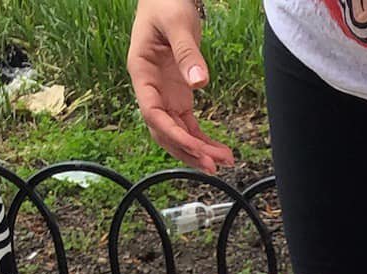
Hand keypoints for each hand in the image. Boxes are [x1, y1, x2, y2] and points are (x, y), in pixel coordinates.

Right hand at [127, 0, 235, 173]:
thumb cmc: (165, 4)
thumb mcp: (176, 23)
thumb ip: (186, 52)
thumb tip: (199, 82)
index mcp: (142, 73)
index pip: (152, 113)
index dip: (172, 134)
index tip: (194, 147)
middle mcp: (151, 89)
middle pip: (164, 131)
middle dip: (187, 150)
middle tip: (213, 165)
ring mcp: (165, 95)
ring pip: (177, 133)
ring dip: (198, 151)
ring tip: (224, 161)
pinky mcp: (179, 97)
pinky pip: (189, 126)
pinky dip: (203, 140)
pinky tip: (219, 150)